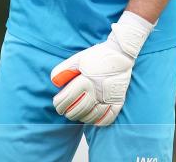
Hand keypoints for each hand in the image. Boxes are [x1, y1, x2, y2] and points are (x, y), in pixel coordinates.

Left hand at [49, 11, 153, 125]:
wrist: (121, 54)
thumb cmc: (98, 56)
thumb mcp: (78, 59)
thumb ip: (64, 70)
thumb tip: (55, 82)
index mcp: (85, 81)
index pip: (67, 100)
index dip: (59, 105)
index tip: (57, 105)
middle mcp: (96, 91)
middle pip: (79, 110)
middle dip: (69, 114)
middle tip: (66, 112)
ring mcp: (108, 97)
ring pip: (92, 116)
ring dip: (83, 118)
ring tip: (79, 115)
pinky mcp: (118, 100)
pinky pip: (109, 117)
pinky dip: (100, 122)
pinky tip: (94, 120)